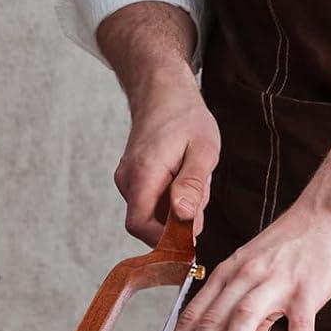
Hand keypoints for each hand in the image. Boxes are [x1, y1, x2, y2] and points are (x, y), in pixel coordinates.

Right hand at [114, 66, 219, 245]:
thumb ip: (193, 185)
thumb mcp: (203, 149)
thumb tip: (186, 219)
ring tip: (196, 178)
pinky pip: (152, 201)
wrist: (163, 89)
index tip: (192, 241)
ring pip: (152, 213)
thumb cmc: (186, 117)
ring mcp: (127, 179)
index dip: (164, 241)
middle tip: (202, 196)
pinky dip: (172, 199)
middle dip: (178, 222)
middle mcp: (127, 179)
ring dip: (177, 209)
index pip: (140, 226)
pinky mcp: (133, 178)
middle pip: (148, 223)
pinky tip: (185, 176)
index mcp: (143, 173)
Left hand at [153, 201, 330, 330]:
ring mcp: (276, 281)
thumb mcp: (258, 274)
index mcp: (229, 274)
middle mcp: (246, 277)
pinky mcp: (307, 288)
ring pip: (246, 317)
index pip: (195, 314)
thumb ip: (247, 312)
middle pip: (213, 318)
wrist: (325, 215)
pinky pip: (300, 322)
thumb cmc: (290, 248)